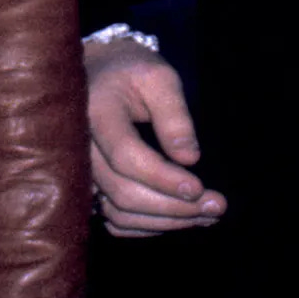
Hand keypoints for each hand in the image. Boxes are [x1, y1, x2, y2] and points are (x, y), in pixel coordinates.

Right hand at [85, 41, 225, 235]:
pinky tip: (179, 218)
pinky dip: (148, 226)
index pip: (126, 156)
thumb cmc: (132, 71)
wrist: (101, 72)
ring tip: (206, 216)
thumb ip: (174, 114)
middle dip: (174, 207)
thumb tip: (189, 159)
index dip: (163, 178)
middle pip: (123, 192)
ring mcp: (82, 170)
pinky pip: (114, 219)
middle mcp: (81, 148)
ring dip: (166, 221)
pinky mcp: (90, 185)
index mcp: (96, 113)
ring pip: (119, 212)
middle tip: (217, 207)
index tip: (200, 187)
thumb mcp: (158, 77)